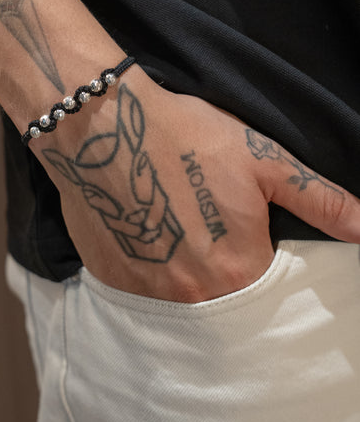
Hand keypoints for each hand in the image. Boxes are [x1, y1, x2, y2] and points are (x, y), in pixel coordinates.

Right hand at [33, 70, 359, 301]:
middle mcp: (193, 294)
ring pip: (181, 296)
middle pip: (223, 297)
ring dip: (184, 269)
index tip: (247, 233)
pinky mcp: (112, 279)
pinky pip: (142, 289)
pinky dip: (149, 267)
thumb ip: (319, 199)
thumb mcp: (262, 159)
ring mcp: (148, 291)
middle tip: (207, 223)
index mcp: (238, 269)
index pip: (268, 290)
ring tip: (176, 224)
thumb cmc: (186, 135)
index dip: (261, 259)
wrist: (102, 124)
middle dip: (223, 266)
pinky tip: (147, 230)